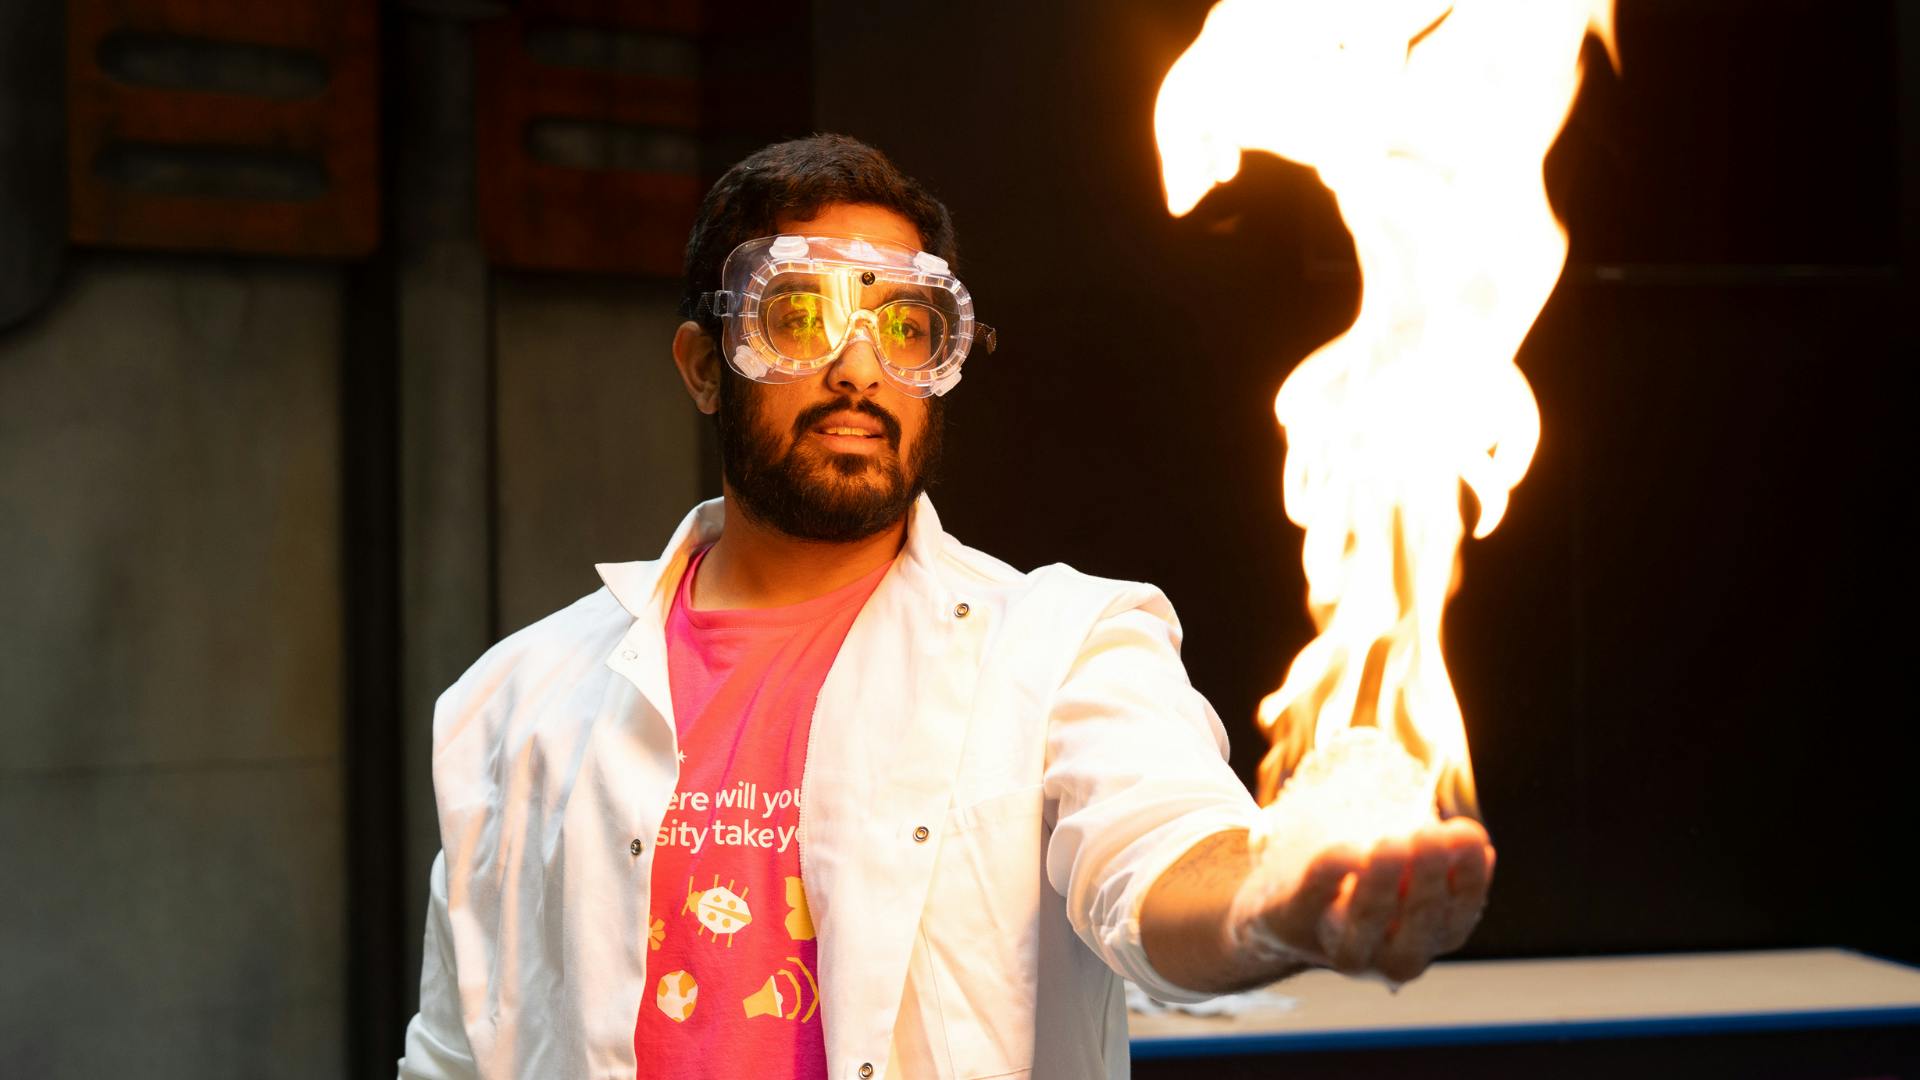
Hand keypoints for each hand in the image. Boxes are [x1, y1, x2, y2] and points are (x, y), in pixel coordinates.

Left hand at [1243, 817, 1493, 983]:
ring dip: (1383, 881)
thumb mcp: (1412, 877)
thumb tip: (1471, 838)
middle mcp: (1392, 957)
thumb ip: (1441, 857)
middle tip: (1429, 836)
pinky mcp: (1294, 922)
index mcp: (1431, 939)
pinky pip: (1315, 895)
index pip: (1461, 912)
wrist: (1290, 920)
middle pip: (1418, 920)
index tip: (1469, 835)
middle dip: (1426, 877)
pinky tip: (1351, 851)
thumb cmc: (1367, 889)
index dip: (1469, 875)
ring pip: (1367, 918)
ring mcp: (1342, 946)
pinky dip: (1332, 872)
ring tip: (1392, 844)